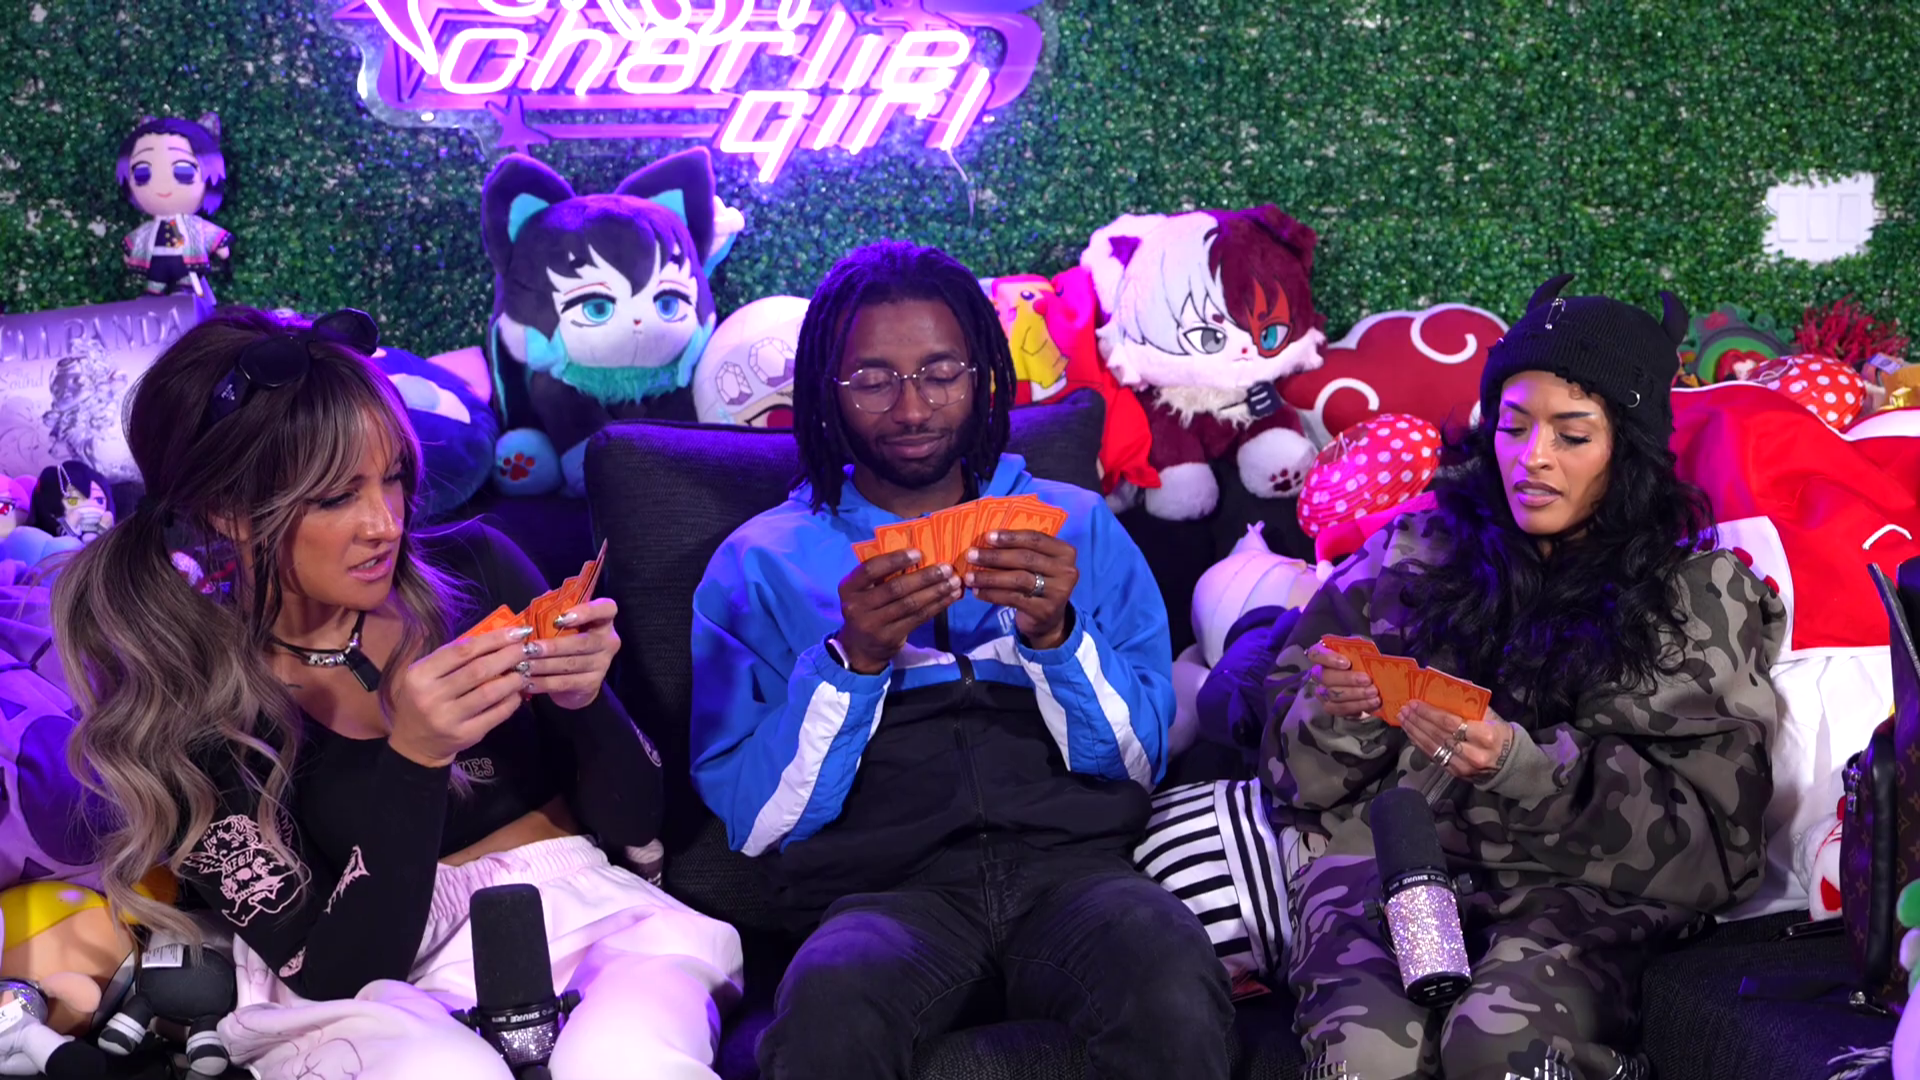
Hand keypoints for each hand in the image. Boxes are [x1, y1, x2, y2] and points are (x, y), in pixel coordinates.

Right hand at [387, 625, 536, 766]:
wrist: (414, 744)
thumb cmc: (423, 700)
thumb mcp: (427, 675)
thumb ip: (454, 657)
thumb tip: (496, 638)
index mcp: (420, 674)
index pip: (462, 650)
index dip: (493, 639)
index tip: (516, 632)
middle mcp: (431, 696)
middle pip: (479, 670)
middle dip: (508, 656)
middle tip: (526, 649)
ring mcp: (448, 718)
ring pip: (489, 693)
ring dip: (513, 679)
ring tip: (525, 670)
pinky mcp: (465, 735)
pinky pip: (495, 715)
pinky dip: (511, 701)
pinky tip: (517, 693)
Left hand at [525, 597, 619, 709]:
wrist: (577, 677)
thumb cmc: (565, 640)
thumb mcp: (563, 625)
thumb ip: (552, 616)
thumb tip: (524, 619)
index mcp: (604, 620)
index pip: (607, 609)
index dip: (586, 611)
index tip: (559, 619)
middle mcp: (608, 641)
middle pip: (583, 642)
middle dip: (554, 646)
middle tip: (529, 648)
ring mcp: (602, 664)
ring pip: (571, 664)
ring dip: (544, 665)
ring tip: (523, 666)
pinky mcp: (592, 684)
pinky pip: (565, 683)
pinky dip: (544, 683)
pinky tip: (528, 682)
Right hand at [837, 549, 961, 674]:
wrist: (860, 647)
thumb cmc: (867, 608)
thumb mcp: (863, 590)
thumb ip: (881, 575)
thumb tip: (919, 555)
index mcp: (848, 587)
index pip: (870, 569)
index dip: (895, 560)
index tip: (919, 553)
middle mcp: (856, 606)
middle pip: (895, 588)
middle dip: (925, 577)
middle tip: (946, 568)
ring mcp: (872, 624)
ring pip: (910, 604)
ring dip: (936, 591)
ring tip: (954, 582)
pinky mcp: (889, 637)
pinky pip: (918, 618)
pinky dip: (937, 606)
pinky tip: (950, 597)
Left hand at [964, 530, 1078, 648]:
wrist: (1050, 618)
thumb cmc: (1039, 581)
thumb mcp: (1039, 563)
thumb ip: (1022, 549)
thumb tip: (987, 539)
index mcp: (1065, 552)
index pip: (1036, 539)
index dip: (1011, 537)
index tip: (987, 537)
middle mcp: (1066, 571)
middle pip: (1025, 559)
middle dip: (995, 557)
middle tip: (972, 555)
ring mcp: (1058, 592)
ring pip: (1018, 579)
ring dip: (990, 577)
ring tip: (970, 576)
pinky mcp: (1044, 610)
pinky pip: (1013, 598)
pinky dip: (992, 594)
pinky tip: (978, 592)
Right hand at [1302, 644, 1379, 717]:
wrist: (1370, 681)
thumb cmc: (1363, 661)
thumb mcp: (1363, 651)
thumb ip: (1361, 650)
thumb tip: (1369, 655)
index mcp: (1323, 655)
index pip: (1315, 654)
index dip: (1328, 658)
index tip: (1347, 663)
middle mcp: (1319, 673)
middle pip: (1325, 676)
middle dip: (1348, 679)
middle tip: (1367, 680)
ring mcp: (1322, 691)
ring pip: (1332, 694)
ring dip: (1355, 694)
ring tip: (1374, 693)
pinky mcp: (1330, 706)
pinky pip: (1339, 708)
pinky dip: (1357, 706)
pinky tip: (1371, 703)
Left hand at [1400, 700, 1515, 779]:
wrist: (1507, 762)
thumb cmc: (1497, 732)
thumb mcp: (1489, 715)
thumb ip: (1468, 702)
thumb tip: (1447, 683)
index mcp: (1485, 735)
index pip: (1450, 722)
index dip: (1429, 713)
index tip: (1415, 703)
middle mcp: (1474, 753)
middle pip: (1438, 734)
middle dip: (1418, 720)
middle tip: (1404, 709)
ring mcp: (1463, 766)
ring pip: (1433, 746)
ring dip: (1414, 731)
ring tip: (1403, 718)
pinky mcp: (1455, 773)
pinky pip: (1433, 756)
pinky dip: (1419, 743)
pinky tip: (1411, 733)